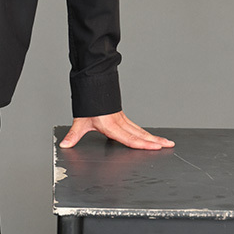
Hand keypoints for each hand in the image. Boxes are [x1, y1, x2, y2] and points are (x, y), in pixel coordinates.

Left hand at [59, 111, 173, 150]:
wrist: (91, 86)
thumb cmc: (87, 104)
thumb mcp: (80, 121)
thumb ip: (73, 135)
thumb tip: (65, 145)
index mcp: (111, 125)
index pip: (129, 138)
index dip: (142, 144)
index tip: (155, 147)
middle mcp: (119, 122)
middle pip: (141, 134)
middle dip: (155, 141)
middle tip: (169, 145)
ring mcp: (122, 119)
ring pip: (141, 130)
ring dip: (154, 137)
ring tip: (166, 142)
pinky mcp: (122, 117)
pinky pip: (137, 127)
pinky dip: (146, 133)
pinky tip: (152, 137)